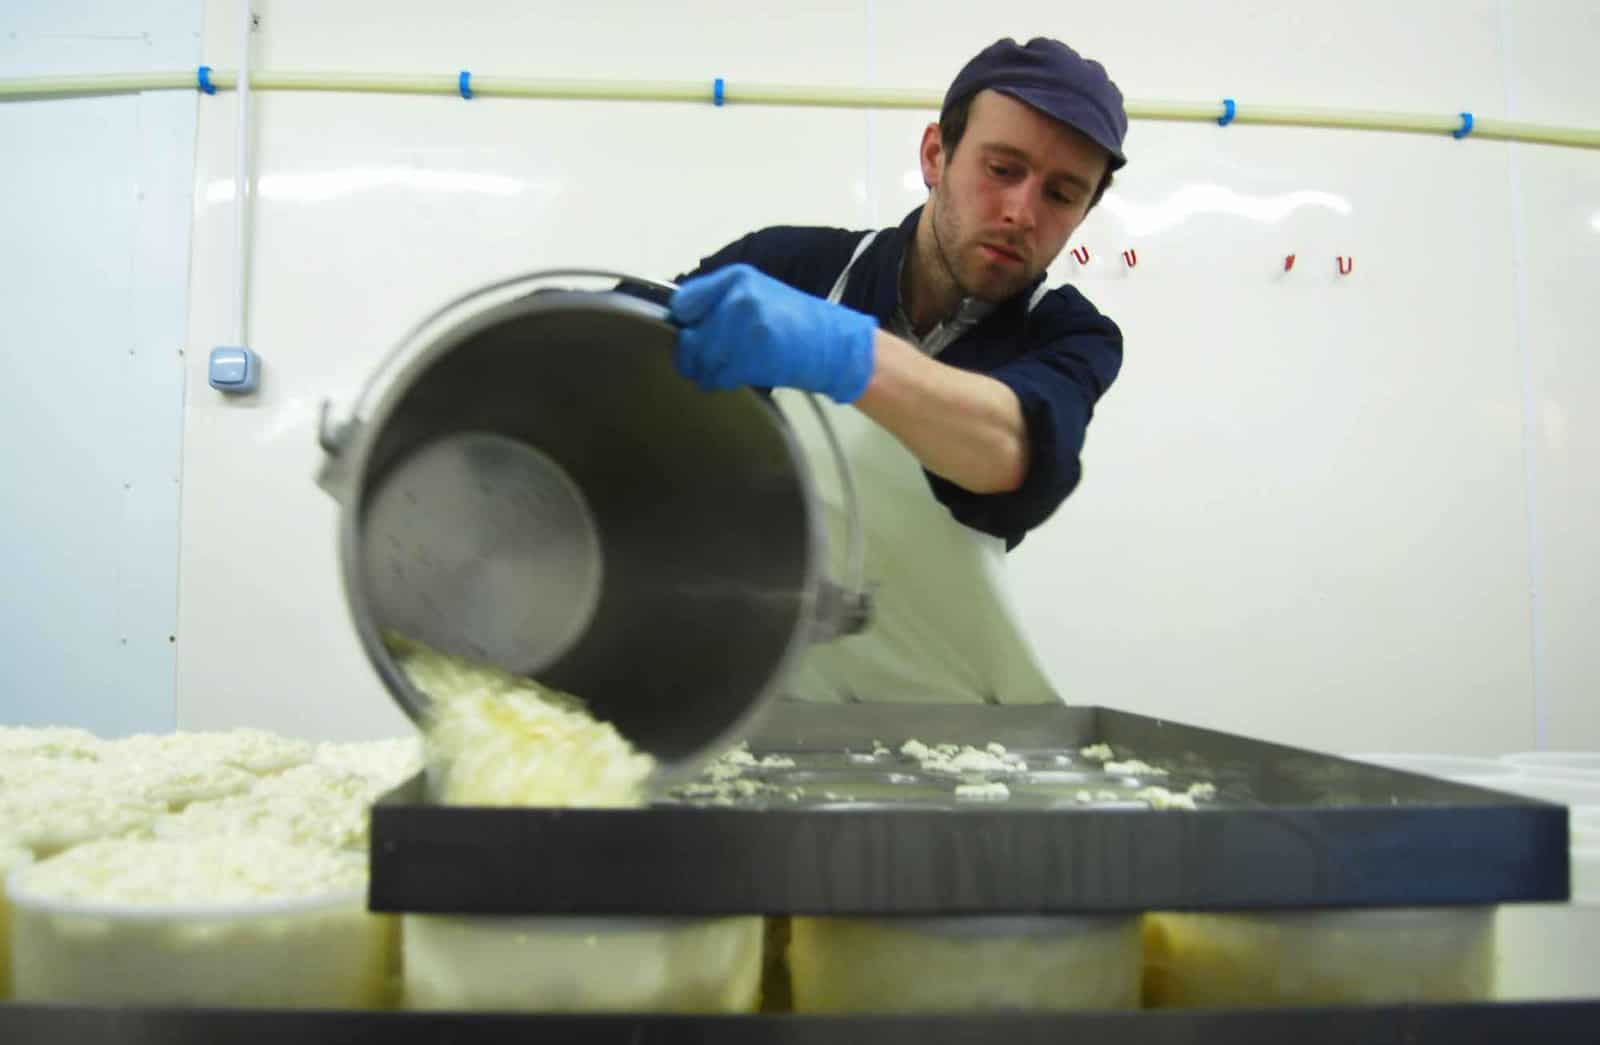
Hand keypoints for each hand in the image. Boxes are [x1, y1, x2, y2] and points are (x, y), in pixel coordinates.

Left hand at [669, 264, 876, 403]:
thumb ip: (721, 300)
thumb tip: (682, 322)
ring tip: (728, 368)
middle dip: (695, 354)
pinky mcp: (751, 356)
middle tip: (710, 359)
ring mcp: (744, 327)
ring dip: (708, 371)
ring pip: (700, 360)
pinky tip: (739, 376)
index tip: (696, 333)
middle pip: (689, 336)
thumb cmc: (795, 321)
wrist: (833, 344)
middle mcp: (737, 297)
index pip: (683, 303)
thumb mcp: (757, 294)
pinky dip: (722, 381)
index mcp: (736, 278)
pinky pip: (717, 376)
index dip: (686, 323)